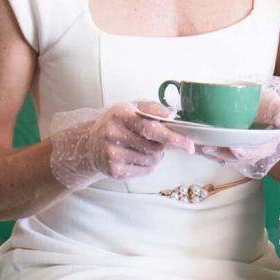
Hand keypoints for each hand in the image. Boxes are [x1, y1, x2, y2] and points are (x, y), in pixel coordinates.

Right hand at [48, 101, 194, 187]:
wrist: (90, 141)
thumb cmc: (118, 122)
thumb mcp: (133, 107)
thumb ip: (154, 109)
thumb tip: (172, 113)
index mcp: (121, 114)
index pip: (152, 129)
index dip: (173, 138)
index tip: (189, 145)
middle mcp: (113, 134)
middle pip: (155, 147)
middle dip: (162, 145)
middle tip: (156, 140)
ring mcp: (111, 154)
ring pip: (151, 161)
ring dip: (155, 156)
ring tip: (143, 148)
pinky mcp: (113, 170)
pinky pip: (144, 171)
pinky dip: (147, 166)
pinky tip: (136, 157)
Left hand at [197, 75, 279, 178]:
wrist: (258, 105)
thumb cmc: (269, 107)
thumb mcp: (279, 107)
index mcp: (264, 145)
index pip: (255, 152)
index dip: (245, 152)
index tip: (236, 149)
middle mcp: (248, 152)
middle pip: (233, 157)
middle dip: (220, 153)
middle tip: (208, 147)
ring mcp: (234, 150)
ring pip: (220, 155)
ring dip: (207, 152)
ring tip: (197, 145)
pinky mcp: (221, 146)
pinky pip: (211, 149)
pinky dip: (200, 147)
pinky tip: (192, 142)